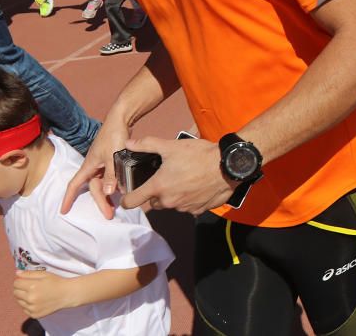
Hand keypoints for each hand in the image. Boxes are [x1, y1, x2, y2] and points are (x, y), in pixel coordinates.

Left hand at [13, 270, 70, 318]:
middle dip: (20, 288)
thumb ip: (29, 273)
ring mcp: (32, 308)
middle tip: (29, 287)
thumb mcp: (44, 274)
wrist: (67, 294)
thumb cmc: (56, 282)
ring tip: (34, 294)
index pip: (16, 283)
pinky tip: (36, 301)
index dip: (20, 280)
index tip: (25, 280)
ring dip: (23, 297)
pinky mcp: (34, 315)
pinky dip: (28, 305)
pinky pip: (24, 309)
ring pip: (19, 301)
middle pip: (15, 293)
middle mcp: (30, 299)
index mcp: (32, 287)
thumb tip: (16, 273)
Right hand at [61, 116, 130, 217]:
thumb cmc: (114, 136)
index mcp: (89, 166)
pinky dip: (114, 186)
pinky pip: (110, 178)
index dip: (68, 198)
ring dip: (108, 196)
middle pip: (94, 188)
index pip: (74, 184)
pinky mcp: (112, 161)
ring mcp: (103, 164)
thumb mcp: (113, 156)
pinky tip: (122, 192)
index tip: (63, 211)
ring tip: (115, 208)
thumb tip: (108, 193)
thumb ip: (111, 175)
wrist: (122, 120)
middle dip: (100, 202)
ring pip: (103, 184)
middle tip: (109, 215)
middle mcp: (94, 167)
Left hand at [118, 135, 235, 215]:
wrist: (228, 165)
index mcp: (158, 187)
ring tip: (185, 180)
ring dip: (174, 196)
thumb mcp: (171, 146)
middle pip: (154, 202)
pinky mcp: (198, 210)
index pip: (132, 201)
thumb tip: (128, 144)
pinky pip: (188, 207)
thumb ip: (147, 145)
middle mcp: (169, 201)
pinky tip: (197, 186)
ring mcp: (184, 208)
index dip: (127, 199)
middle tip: (168, 177)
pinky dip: (189, 199)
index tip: (129, 196)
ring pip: (172, 204)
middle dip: (157, 193)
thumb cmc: (198, 155)